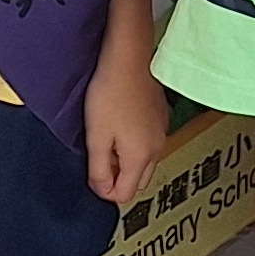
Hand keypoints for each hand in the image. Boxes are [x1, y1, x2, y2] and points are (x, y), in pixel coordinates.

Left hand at [84, 43, 166, 202]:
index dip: (104, 190)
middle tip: (100, 157)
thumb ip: (99, 170)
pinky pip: (150, 145)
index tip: (92, 171)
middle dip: (118, 179)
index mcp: (140, 157)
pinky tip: (121, 125)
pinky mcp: (162, 120)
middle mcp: (157, 150)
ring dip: (127, 162)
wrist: (129, 60)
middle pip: (138, 183)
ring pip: (145, 164)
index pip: (125, 195)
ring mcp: (162, 134)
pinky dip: (136, 146)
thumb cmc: (109, 96)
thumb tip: (103, 191)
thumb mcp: (96, 138)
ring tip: (109, 139)